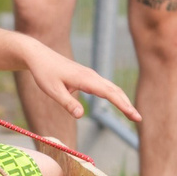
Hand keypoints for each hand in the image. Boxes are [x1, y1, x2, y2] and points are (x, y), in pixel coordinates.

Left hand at [21, 39, 139, 122]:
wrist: (38, 56)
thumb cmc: (44, 73)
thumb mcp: (52, 90)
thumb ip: (67, 103)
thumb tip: (81, 115)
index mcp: (85, 79)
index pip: (109, 94)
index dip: (123, 105)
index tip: (134, 115)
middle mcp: (91, 76)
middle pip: (115, 90)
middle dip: (127, 105)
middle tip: (139, 119)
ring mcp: (90, 75)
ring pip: (112, 88)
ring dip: (123, 100)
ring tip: (132, 115)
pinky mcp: (87, 76)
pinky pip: (105, 86)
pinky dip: (115, 95)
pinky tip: (119, 103)